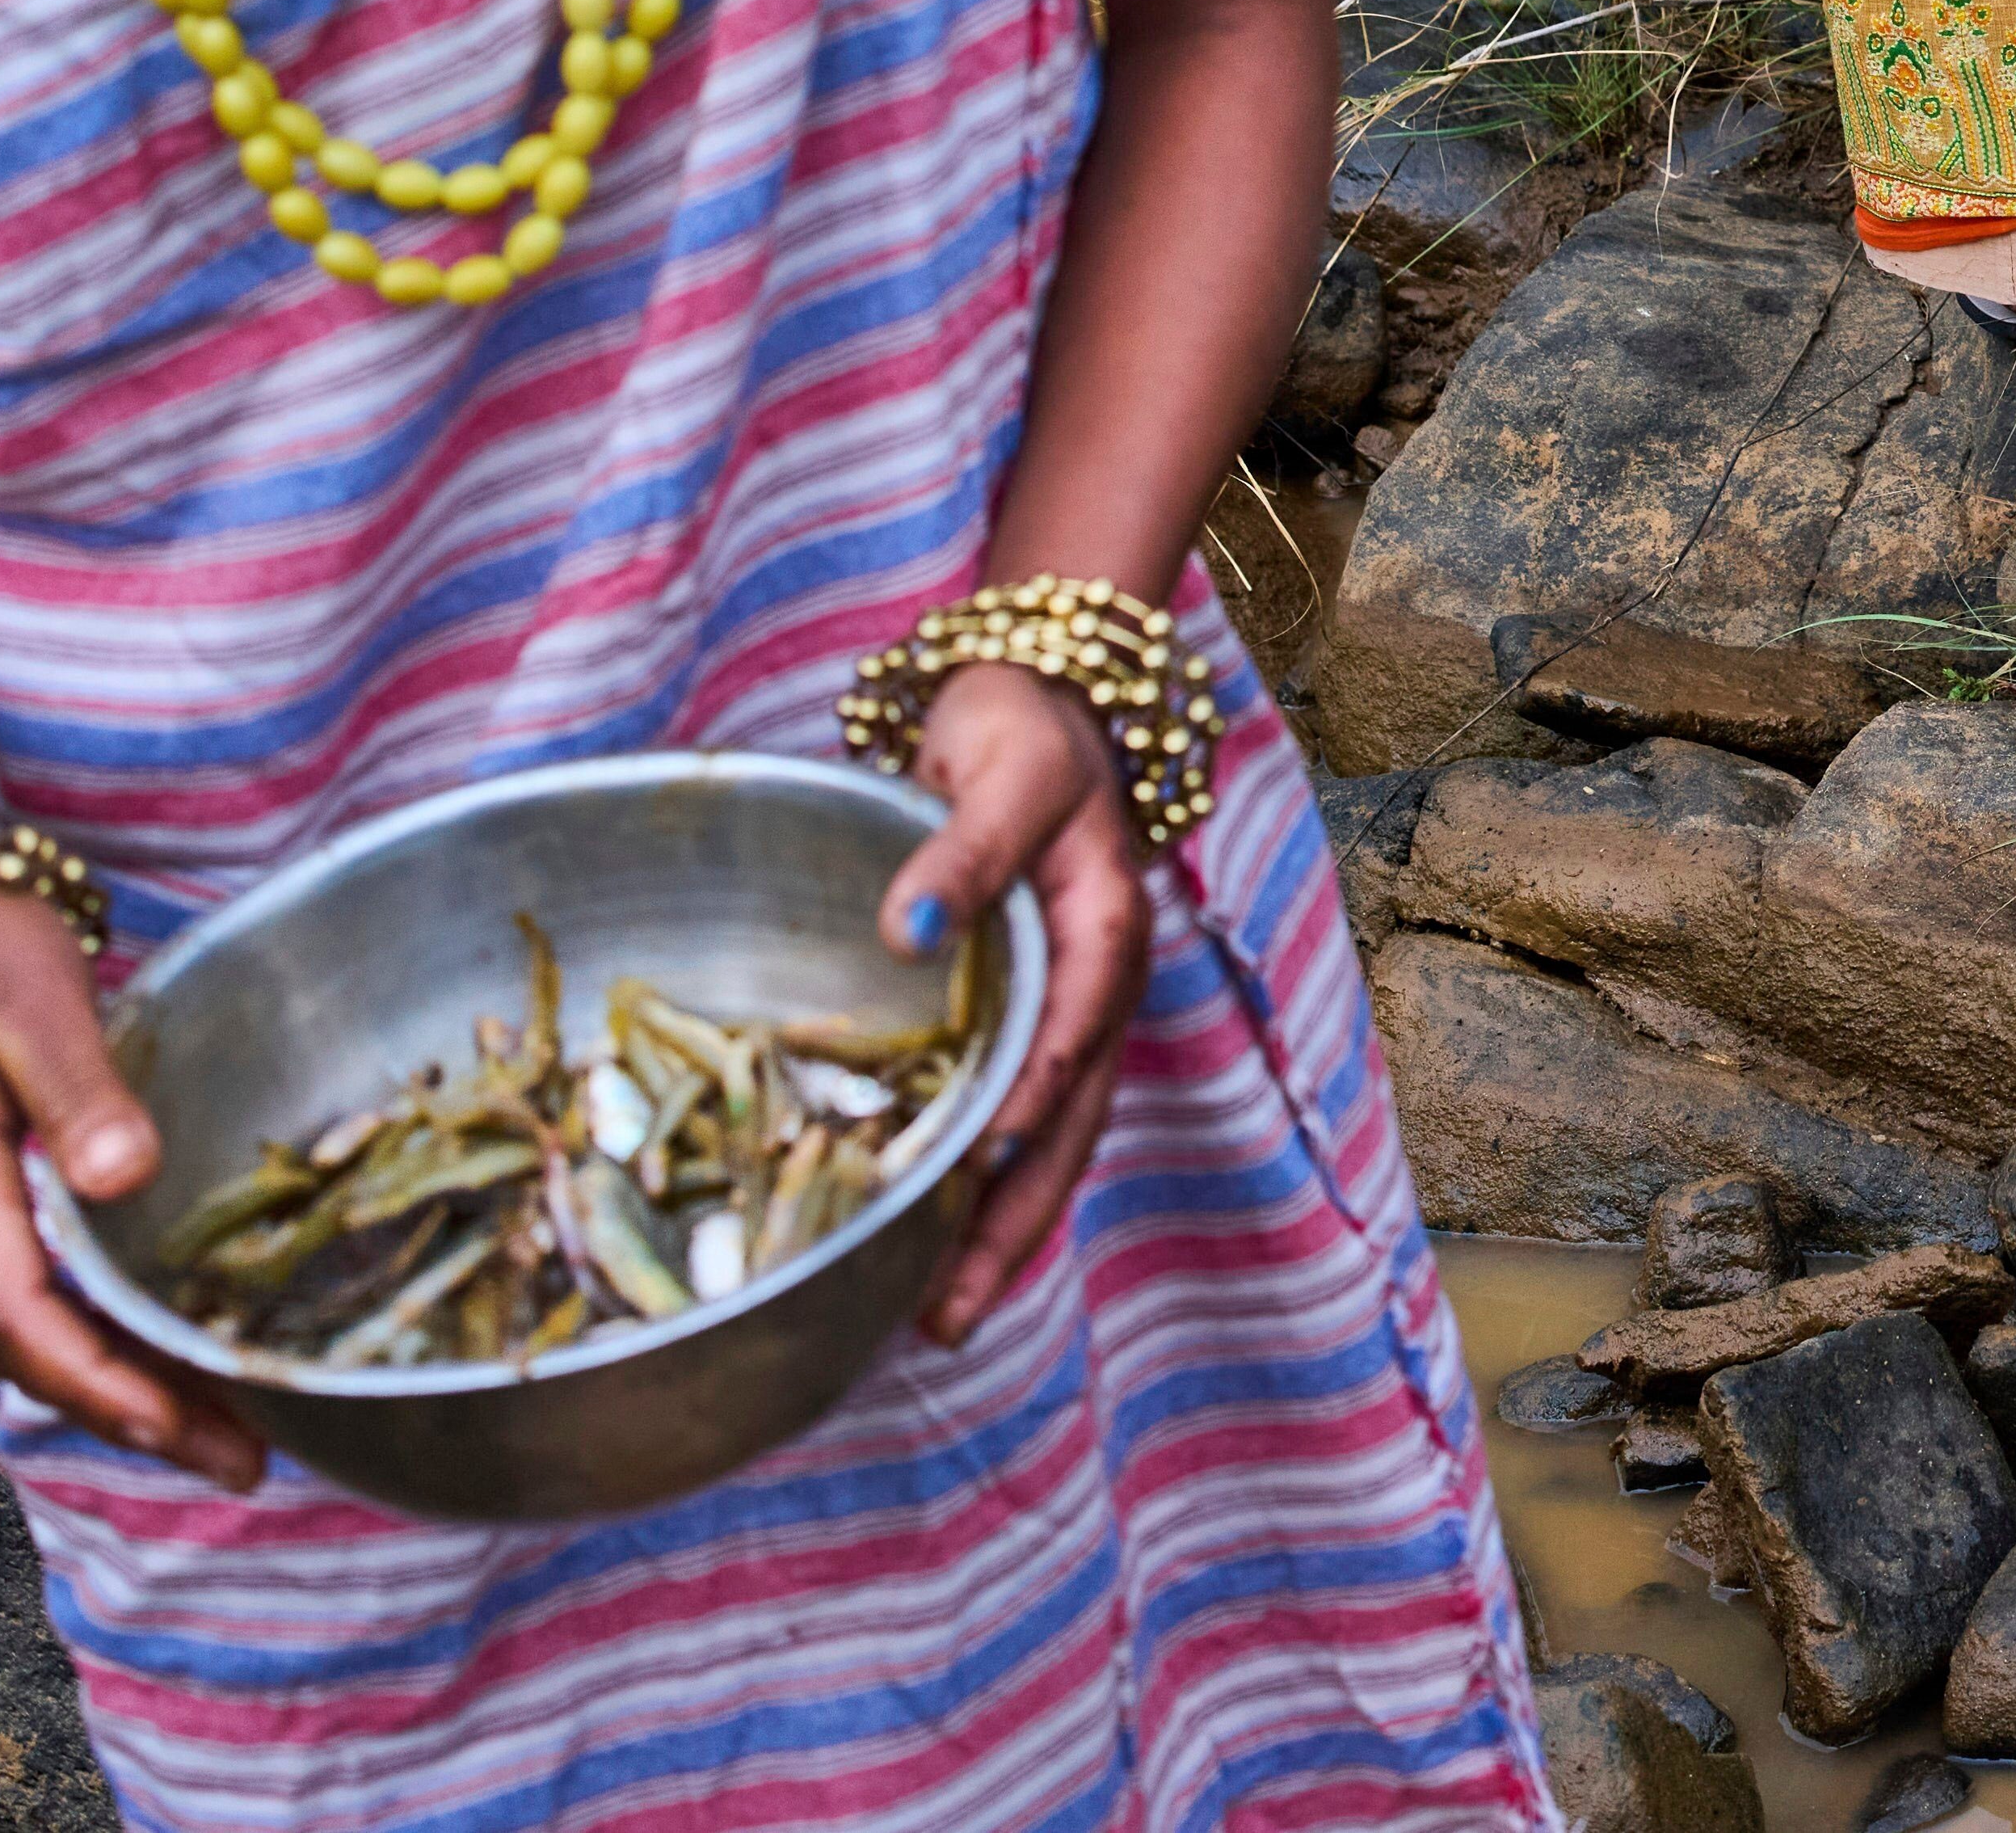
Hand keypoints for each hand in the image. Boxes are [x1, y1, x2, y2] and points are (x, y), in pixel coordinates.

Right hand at [0, 887, 264, 1489]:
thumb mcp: (33, 998)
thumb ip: (80, 1089)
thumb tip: (124, 1176)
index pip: (19, 1316)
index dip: (103, 1383)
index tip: (186, 1428)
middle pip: (29, 1353)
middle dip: (135, 1415)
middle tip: (248, 1464)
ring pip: (27, 1343)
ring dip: (122, 1393)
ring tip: (234, 1435)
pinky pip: (25, 1310)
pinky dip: (97, 1348)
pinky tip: (171, 1362)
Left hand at [880, 656, 1151, 1349]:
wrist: (1043, 699)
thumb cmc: (1020, 730)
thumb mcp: (1000, 770)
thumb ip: (962, 851)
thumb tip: (909, 934)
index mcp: (1106, 928)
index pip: (1074, 1032)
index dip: (1029, 1101)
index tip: (975, 1172)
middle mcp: (1100, 988)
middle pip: (1068, 1125)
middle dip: (1013, 1224)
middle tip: (947, 1316)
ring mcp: (1072, 1011)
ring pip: (1048, 1140)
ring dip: (999, 1228)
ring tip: (938, 1315)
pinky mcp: (1035, 1016)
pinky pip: (1019, 1119)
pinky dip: (983, 1186)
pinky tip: (931, 1235)